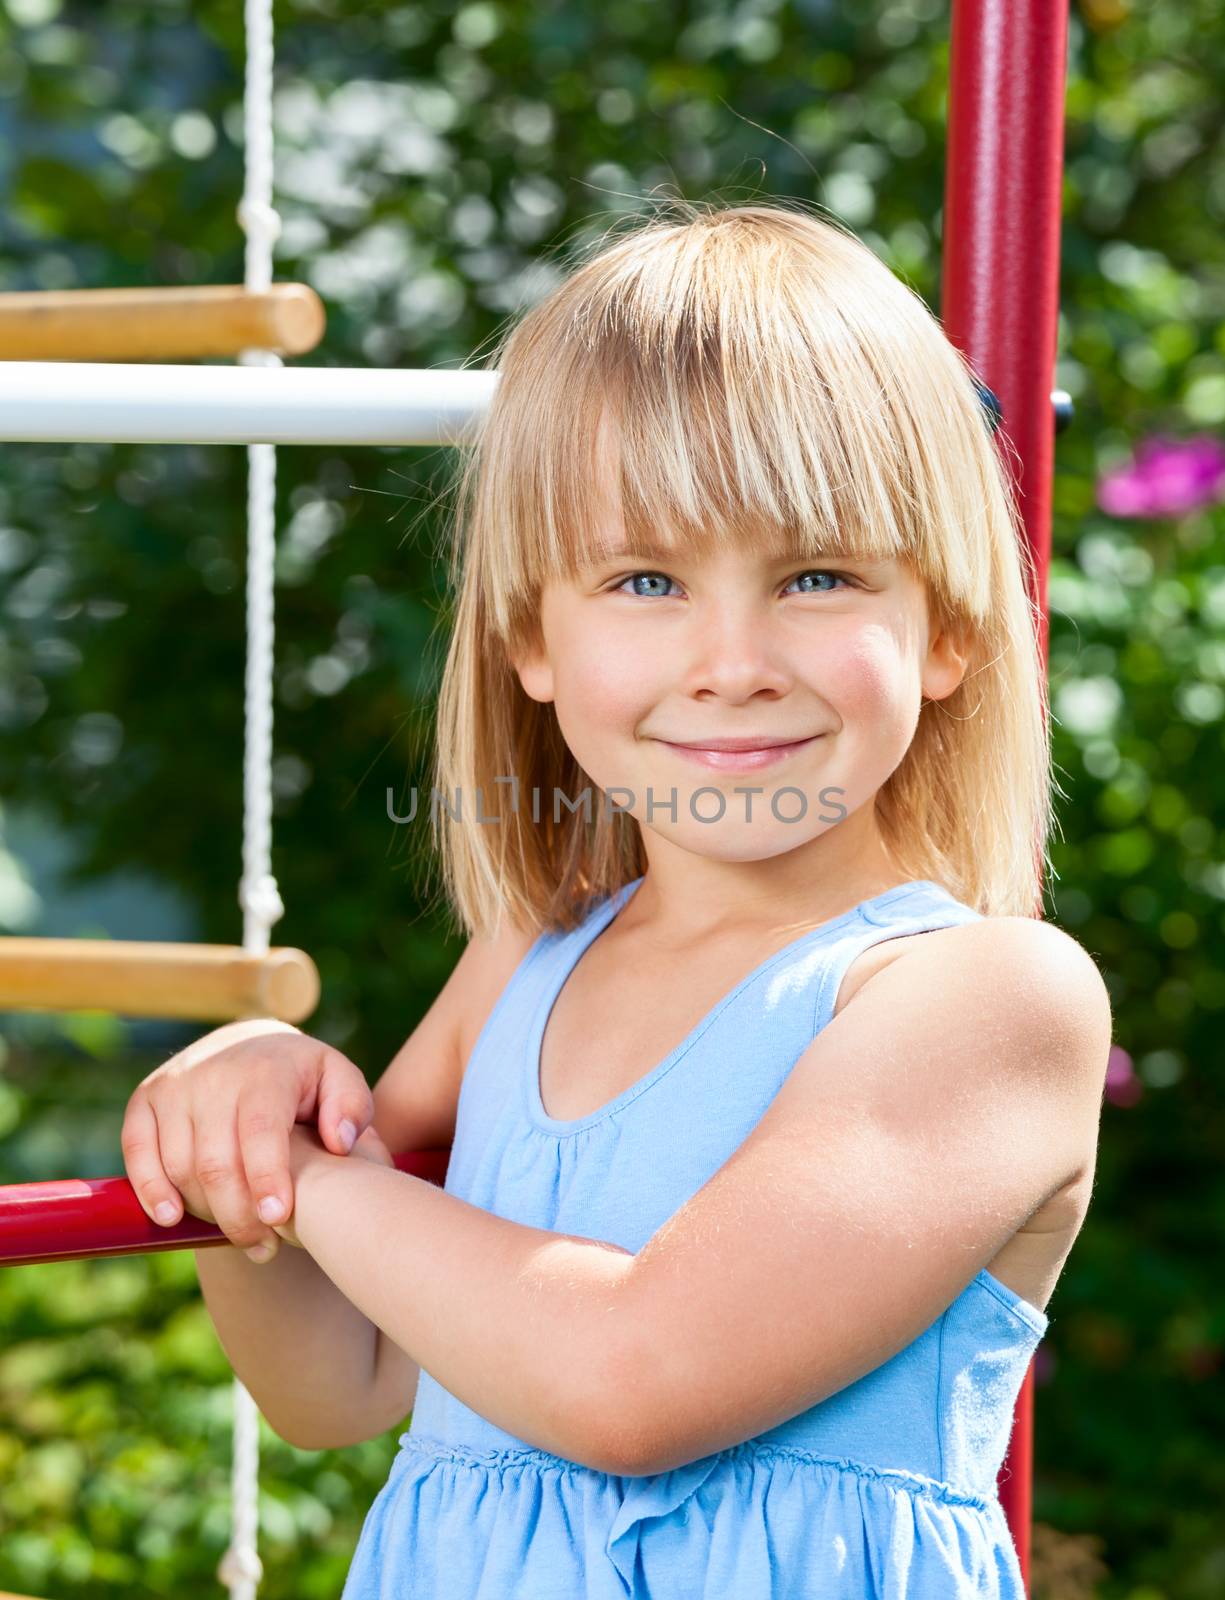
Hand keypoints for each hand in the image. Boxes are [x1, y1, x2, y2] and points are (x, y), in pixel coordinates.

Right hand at [121, 1018, 374, 1264]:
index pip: (260, 1130)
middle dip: (239, 1214)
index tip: (278, 1218)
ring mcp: (175, 1085)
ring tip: (241, 1236)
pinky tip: (172, 1218)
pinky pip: (137, 1152)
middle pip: (217, 1161)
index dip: (267, 1178)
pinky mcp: (146, 1099)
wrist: (248, 1045)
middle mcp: (215, 1073)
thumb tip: (340, 1141)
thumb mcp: (338, 1078)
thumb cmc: (301, 1077)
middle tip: (265, 1246)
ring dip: (206, 1211)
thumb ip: (352, 1105)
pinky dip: (150, 1189)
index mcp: (266, 1069)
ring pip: (181, 1165)